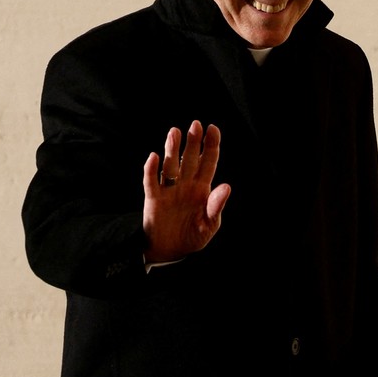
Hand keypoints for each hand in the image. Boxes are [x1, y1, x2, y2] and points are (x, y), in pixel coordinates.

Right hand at [142, 120, 230, 263]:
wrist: (170, 252)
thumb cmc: (192, 237)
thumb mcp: (209, 225)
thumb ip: (216, 206)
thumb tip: (226, 186)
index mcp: (202, 189)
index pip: (208, 162)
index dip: (210, 146)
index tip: (213, 129)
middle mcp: (185, 185)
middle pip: (189, 159)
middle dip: (192, 142)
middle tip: (195, 124)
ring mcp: (169, 190)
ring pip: (171, 165)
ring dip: (172, 149)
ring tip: (174, 132)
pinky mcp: (154, 199)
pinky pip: (151, 181)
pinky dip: (151, 169)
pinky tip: (154, 157)